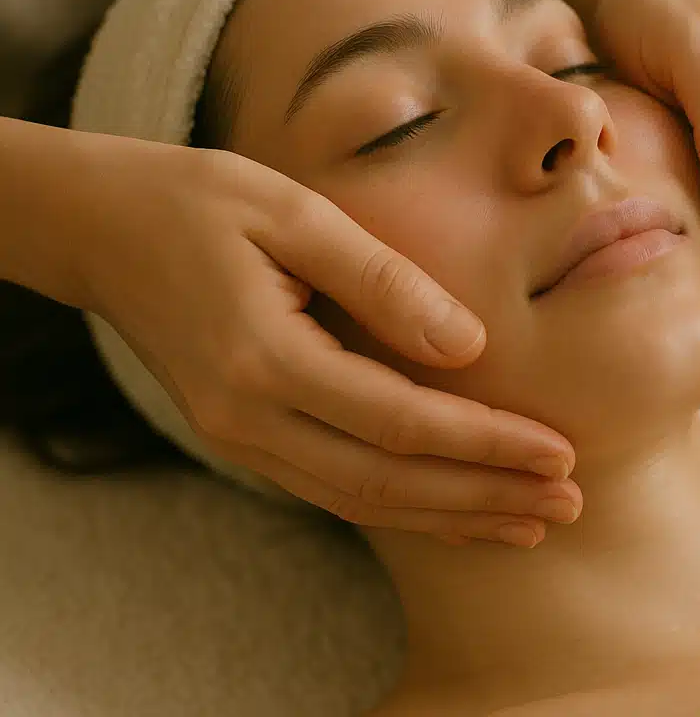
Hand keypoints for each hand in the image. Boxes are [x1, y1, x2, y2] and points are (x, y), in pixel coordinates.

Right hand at [74, 135, 579, 545]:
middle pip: (387, 481)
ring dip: (450, 516)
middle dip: (484, 498)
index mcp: (263, 359)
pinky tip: (451, 510)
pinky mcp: (242, 434)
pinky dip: (402, 505)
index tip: (558, 453)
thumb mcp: (296, 214)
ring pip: (362, 499)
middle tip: (567, 506)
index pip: (400, 421)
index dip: (485, 444)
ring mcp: (239, 436)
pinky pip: (333, 487)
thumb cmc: (203, 202)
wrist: (105, 228)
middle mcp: (247, 418)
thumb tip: (470, 345)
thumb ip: (382, 281)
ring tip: (529, 524)